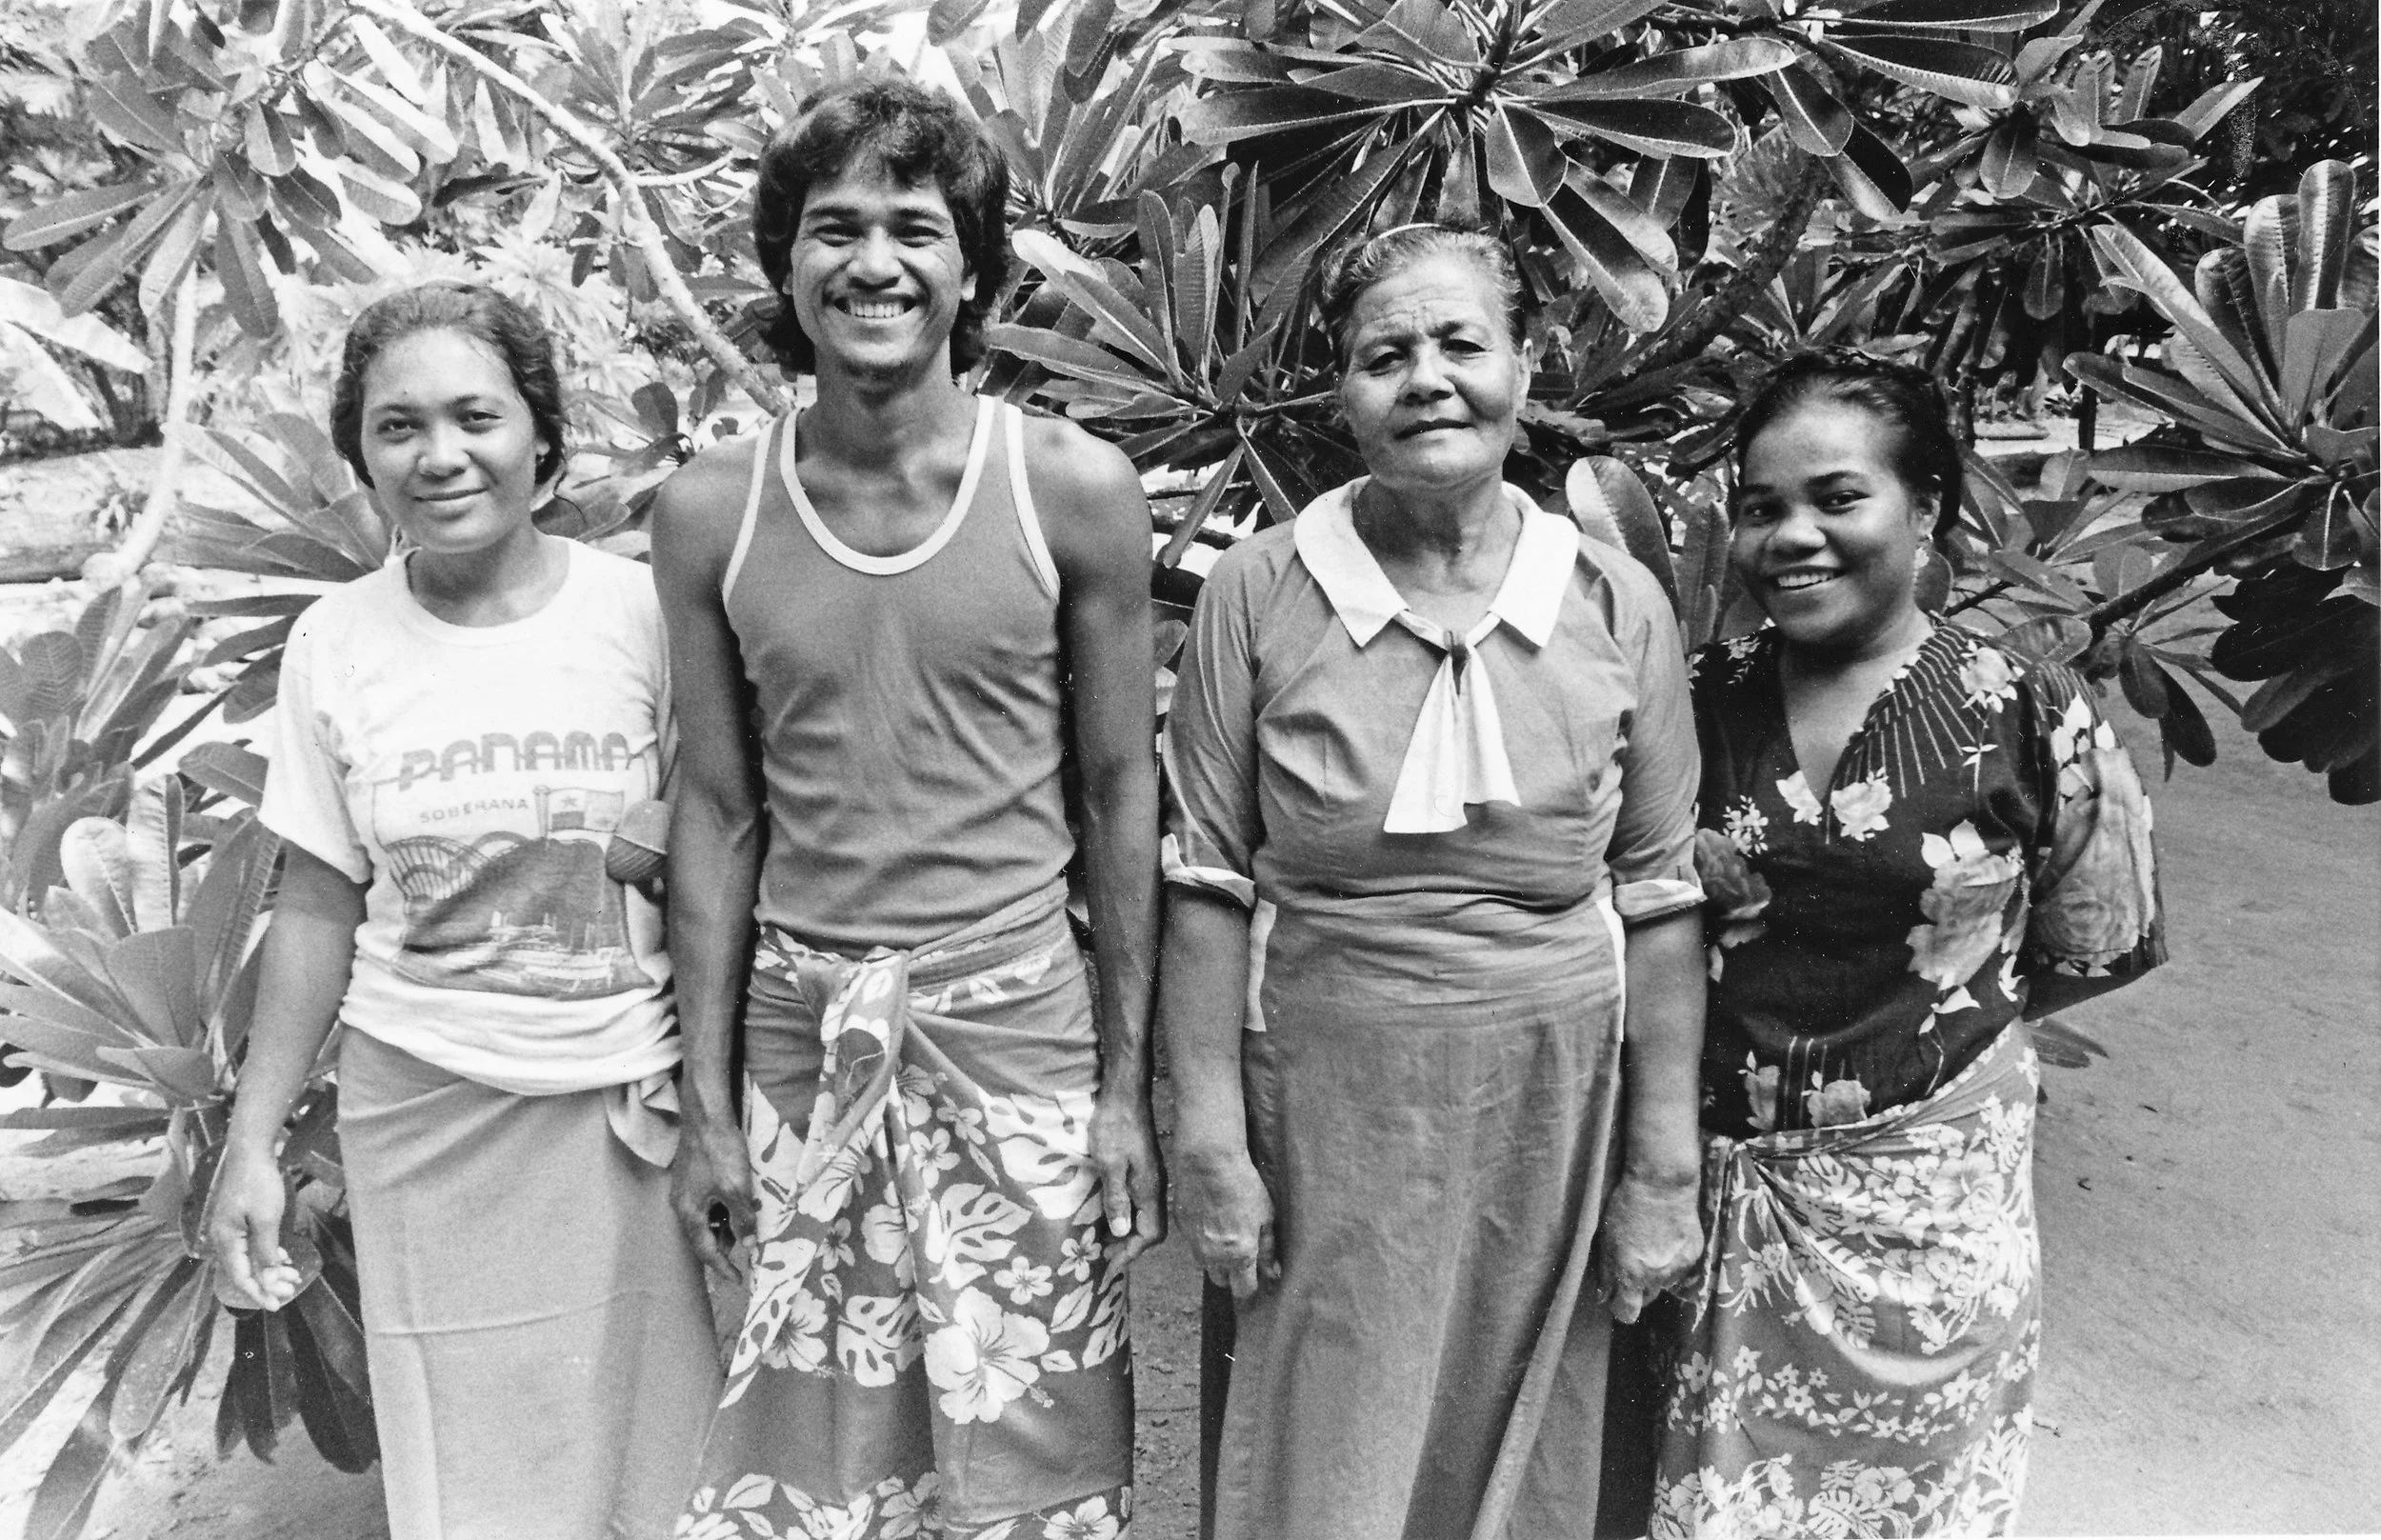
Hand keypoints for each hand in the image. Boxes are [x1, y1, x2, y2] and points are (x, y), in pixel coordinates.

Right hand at [205, 1144, 303, 1311]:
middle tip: (291, 1290)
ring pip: (250, 1258)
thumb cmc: (258, 1183)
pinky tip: (283, 1260)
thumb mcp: (266, 1219)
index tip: (275, 1306)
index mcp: (226, 1240)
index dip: (258, 1293)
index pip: (240, 1277)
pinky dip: (268, 1255)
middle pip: (245, 1270)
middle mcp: (223, 1238)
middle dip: (268, 1283)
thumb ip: (265, 1250)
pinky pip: (252, 1246)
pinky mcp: (240, 1221)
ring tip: (293, 1276)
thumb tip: (266, 1276)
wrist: (251, 1152)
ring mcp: (231, 1229)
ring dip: (270, 1270)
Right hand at [671, 1110, 754, 1283]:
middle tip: (747, 1257)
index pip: (707, 1251)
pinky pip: (708, 1204)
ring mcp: (685, 1191)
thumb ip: (742, 1219)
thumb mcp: (736, 1189)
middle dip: (725, 1248)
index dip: (723, 1268)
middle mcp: (682, 1206)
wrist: (706, 1117)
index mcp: (690, 1213)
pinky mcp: (692, 1178)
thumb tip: (749, 1244)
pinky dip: (722, 1210)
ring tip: (748, 1230)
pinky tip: (739, 1205)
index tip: (740, 1281)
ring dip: (726, 1228)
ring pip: (707, 1220)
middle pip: (704, 1237)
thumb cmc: (720, 1153)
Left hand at [1090, 1091, 1165, 1266]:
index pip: (1150, 1233)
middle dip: (1129, 1246)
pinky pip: (1139, 1202)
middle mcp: (1155, 1187)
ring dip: (1126, 1232)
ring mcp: (1150, 1177)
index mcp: (1150, 1188)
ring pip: (1144, 1215)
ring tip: (1102, 1241)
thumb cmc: (1114, 1126)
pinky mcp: (1143, 1169)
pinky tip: (1107, 1214)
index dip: (1132, 1252)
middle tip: (1103, 1255)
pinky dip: (1125, 1215)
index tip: (1111, 1264)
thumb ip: (1116, 1198)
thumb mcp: (1109, 1163)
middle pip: (1150, 1228)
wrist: (1124, 1094)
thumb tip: (1121, 1232)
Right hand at [1175, 1138, 1276, 1300]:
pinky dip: (1202, 1239)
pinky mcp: (1181, 1230)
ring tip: (1224, 1231)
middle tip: (1240, 1250)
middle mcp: (1214, 1257)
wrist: (1207, 1163)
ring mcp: (1194, 1245)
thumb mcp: (1266, 1216)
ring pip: (1205, 1265)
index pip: (1243, 1290)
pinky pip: (1193, 1245)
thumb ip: (1269, 1248)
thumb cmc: (1243, 1186)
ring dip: (1214, 1257)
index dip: (1250, 1283)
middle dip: (1231, 1272)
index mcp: (1240, 1256)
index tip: (1254, 1273)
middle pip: (1221, 1281)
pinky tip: (1210, 1218)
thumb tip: (1274, 1273)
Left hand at [1594, 1167, 1704, 1323]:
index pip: (1627, 1314)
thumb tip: (1604, 1297)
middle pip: (1647, 1300)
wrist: (1663, 1185)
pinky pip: (1681, 1270)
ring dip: (1657, 1274)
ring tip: (1651, 1247)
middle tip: (1633, 1264)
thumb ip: (1606, 1273)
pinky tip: (1667, 1240)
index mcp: (1632, 1276)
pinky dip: (1673, 1261)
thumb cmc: (1627, 1208)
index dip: (1620, 1308)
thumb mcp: (1606, 1240)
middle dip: (1638, 1289)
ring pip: (1665, 1284)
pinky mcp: (1695, 1256)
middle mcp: (1658, 1278)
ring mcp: (1679, 1268)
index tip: (1617, 1298)